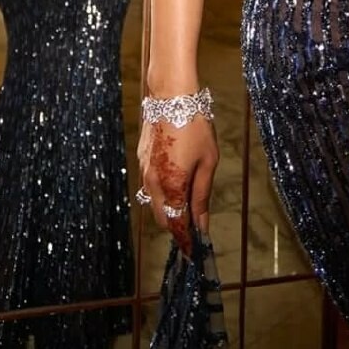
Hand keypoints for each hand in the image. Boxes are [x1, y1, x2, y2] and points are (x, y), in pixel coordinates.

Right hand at [137, 116, 218, 258]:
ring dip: (170, 211)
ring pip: (154, 203)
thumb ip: (202, 195)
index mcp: (171, 186)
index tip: (196, 253)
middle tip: (196, 230)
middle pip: (163, 218)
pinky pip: (150, 187)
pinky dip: (163, 194)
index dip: (186, 241)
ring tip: (190, 208)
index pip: (177, 225)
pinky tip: (177, 185)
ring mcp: (144, 172)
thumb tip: (201, 225)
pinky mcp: (141, 160)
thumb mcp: (207, 161)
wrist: (171, 95)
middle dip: (178, 228)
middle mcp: (152, 183)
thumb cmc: (195, 126)